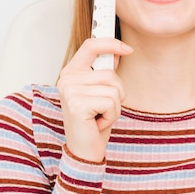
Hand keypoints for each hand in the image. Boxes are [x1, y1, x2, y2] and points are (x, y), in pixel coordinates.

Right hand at [57, 37, 132, 161]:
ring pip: (113, 88)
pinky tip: (98, 123)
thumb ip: (104, 73)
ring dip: (115, 107)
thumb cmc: (93, 122)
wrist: (84, 150)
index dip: (110, 43)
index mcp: (71, 73)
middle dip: (117, 93)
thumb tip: (117, 52)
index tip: (128, 49)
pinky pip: (111, 102)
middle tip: (102, 109)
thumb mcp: (101, 93)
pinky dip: (111, 116)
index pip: (90, 46)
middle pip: (110, 74)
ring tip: (100, 116)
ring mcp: (70, 91)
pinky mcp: (77, 104)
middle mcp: (67, 79)